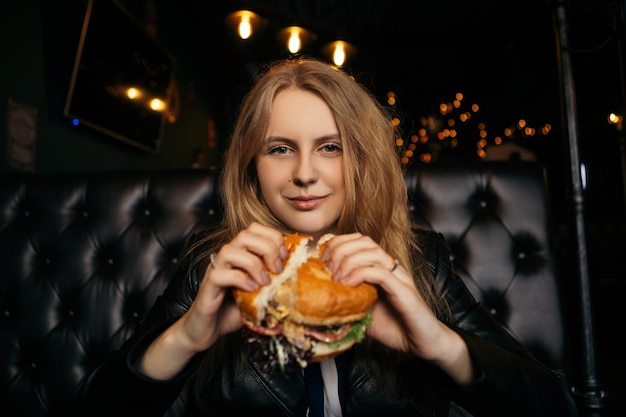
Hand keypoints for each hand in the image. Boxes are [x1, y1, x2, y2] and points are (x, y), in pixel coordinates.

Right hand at [182, 222, 287, 350]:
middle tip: (278, 268)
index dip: (273, 237)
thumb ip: (274, 281)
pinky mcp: (207, 287)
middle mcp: (226, 258)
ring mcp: (215, 271)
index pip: (255, 229)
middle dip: (267, 247)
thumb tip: (300, 275)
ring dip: (253, 263)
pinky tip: (251, 289)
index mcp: (239, 254)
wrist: (207, 331)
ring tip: (265, 281)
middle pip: (244, 234)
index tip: (285, 256)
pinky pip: (220, 274)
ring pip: (229, 250)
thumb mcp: (260, 292)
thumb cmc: (233, 310)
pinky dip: (239, 279)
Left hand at [322, 233, 472, 382]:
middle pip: (364, 241)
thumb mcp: (362, 313)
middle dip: (340, 250)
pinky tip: (349, 286)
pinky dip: (360, 275)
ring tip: (336, 280)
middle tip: (326, 270)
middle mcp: (391, 268)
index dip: (338, 244)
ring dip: (348, 262)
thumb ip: (347, 301)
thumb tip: (321, 299)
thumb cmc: (395, 328)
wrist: (423, 344)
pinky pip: (380, 273)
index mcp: (381, 268)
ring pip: (372, 252)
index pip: (359, 241)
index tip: (322, 261)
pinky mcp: (404, 291)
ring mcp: (399, 277)